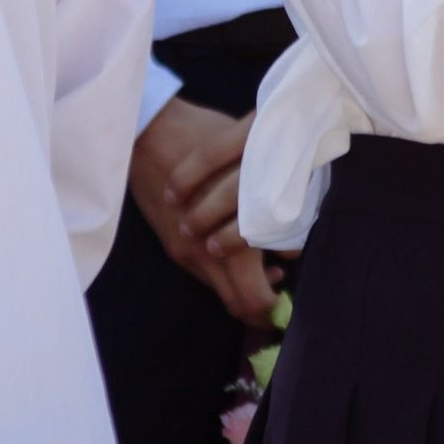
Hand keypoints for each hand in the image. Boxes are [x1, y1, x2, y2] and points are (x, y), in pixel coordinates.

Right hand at [131, 99, 279, 326]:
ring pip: (222, 291)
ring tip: (267, 269)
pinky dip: (225, 272)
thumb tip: (290, 247)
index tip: (291, 294)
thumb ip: (274, 213)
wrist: (151, 134)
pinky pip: (204, 274)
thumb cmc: (210, 142)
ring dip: (244, 286)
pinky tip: (242, 250)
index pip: (256, 299)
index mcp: (231, 240)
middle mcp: (207, 255)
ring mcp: (187, 252)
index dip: (276, 306)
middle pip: (239, 305)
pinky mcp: (174, 245)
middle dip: (262, 308)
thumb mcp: (254, 172)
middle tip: (281, 295)